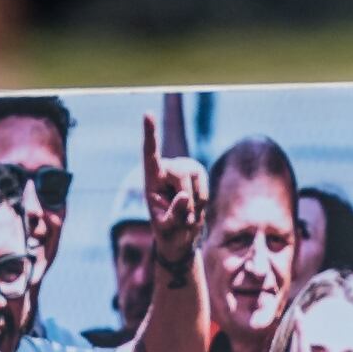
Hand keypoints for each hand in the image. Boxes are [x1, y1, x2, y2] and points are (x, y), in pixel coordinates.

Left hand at [145, 120, 205, 272]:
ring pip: (195, 176)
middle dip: (188, 197)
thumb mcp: (169, 230)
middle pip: (181, 173)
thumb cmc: (169, 234)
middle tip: (186, 220)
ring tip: (188, 214)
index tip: (148, 114)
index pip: (150, 154)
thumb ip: (175, 215)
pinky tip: (195, 206)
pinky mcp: (196, 171)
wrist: (181, 237)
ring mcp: (182, 167)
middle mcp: (166, 168)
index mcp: (150, 179)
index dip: (150, 134)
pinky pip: (204, 182)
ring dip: (196, 200)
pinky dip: (203, 198)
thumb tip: (184, 196)